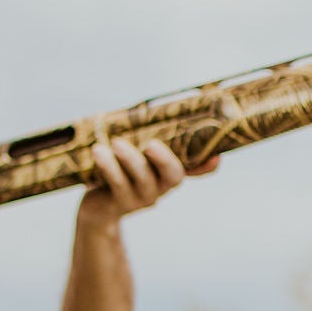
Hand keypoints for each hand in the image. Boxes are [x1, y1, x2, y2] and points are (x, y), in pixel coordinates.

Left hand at [87, 136, 218, 219]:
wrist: (96, 205)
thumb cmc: (118, 165)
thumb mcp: (133, 148)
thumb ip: (145, 130)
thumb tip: (152, 105)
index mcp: (170, 170)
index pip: (198, 169)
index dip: (208, 165)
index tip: (215, 157)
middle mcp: (162, 186)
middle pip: (173, 175)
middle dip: (164, 159)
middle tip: (151, 144)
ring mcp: (142, 198)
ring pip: (142, 179)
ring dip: (130, 160)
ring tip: (116, 143)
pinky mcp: (120, 204)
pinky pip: (116, 184)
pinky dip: (108, 166)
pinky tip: (99, 151)